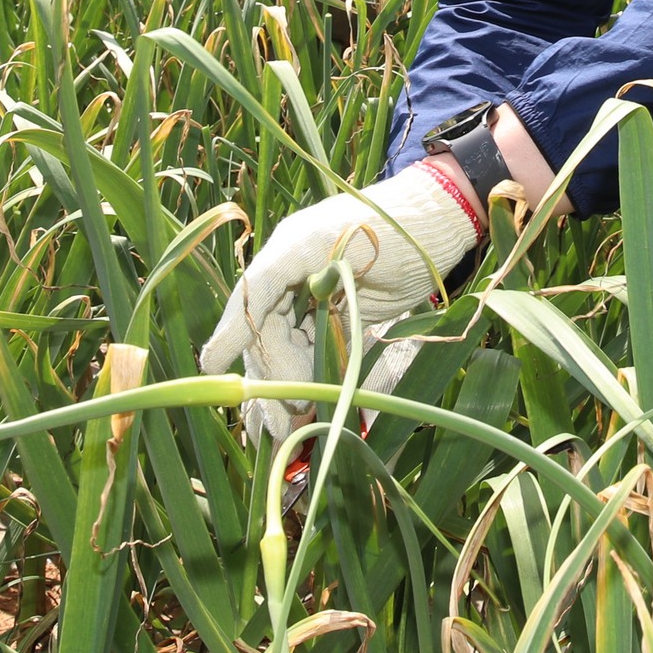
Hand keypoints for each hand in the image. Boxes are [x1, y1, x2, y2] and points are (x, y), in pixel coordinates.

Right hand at [199, 160, 483, 441]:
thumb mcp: (356, 253)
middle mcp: (293, 269)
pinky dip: (301, 377)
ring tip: (282, 430)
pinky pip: (307, 347)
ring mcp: (310, 290)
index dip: (233, 332)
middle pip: (266, 328)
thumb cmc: (401, 230)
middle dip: (271, 376)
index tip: (214, 370)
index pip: (254, 294)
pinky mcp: (332, 309)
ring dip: (282, 385)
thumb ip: (317, 288)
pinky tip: (296, 408)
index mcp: (293, 247)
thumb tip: (291, 330)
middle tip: (281, 421)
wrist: (439, 222)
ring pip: (282, 343)